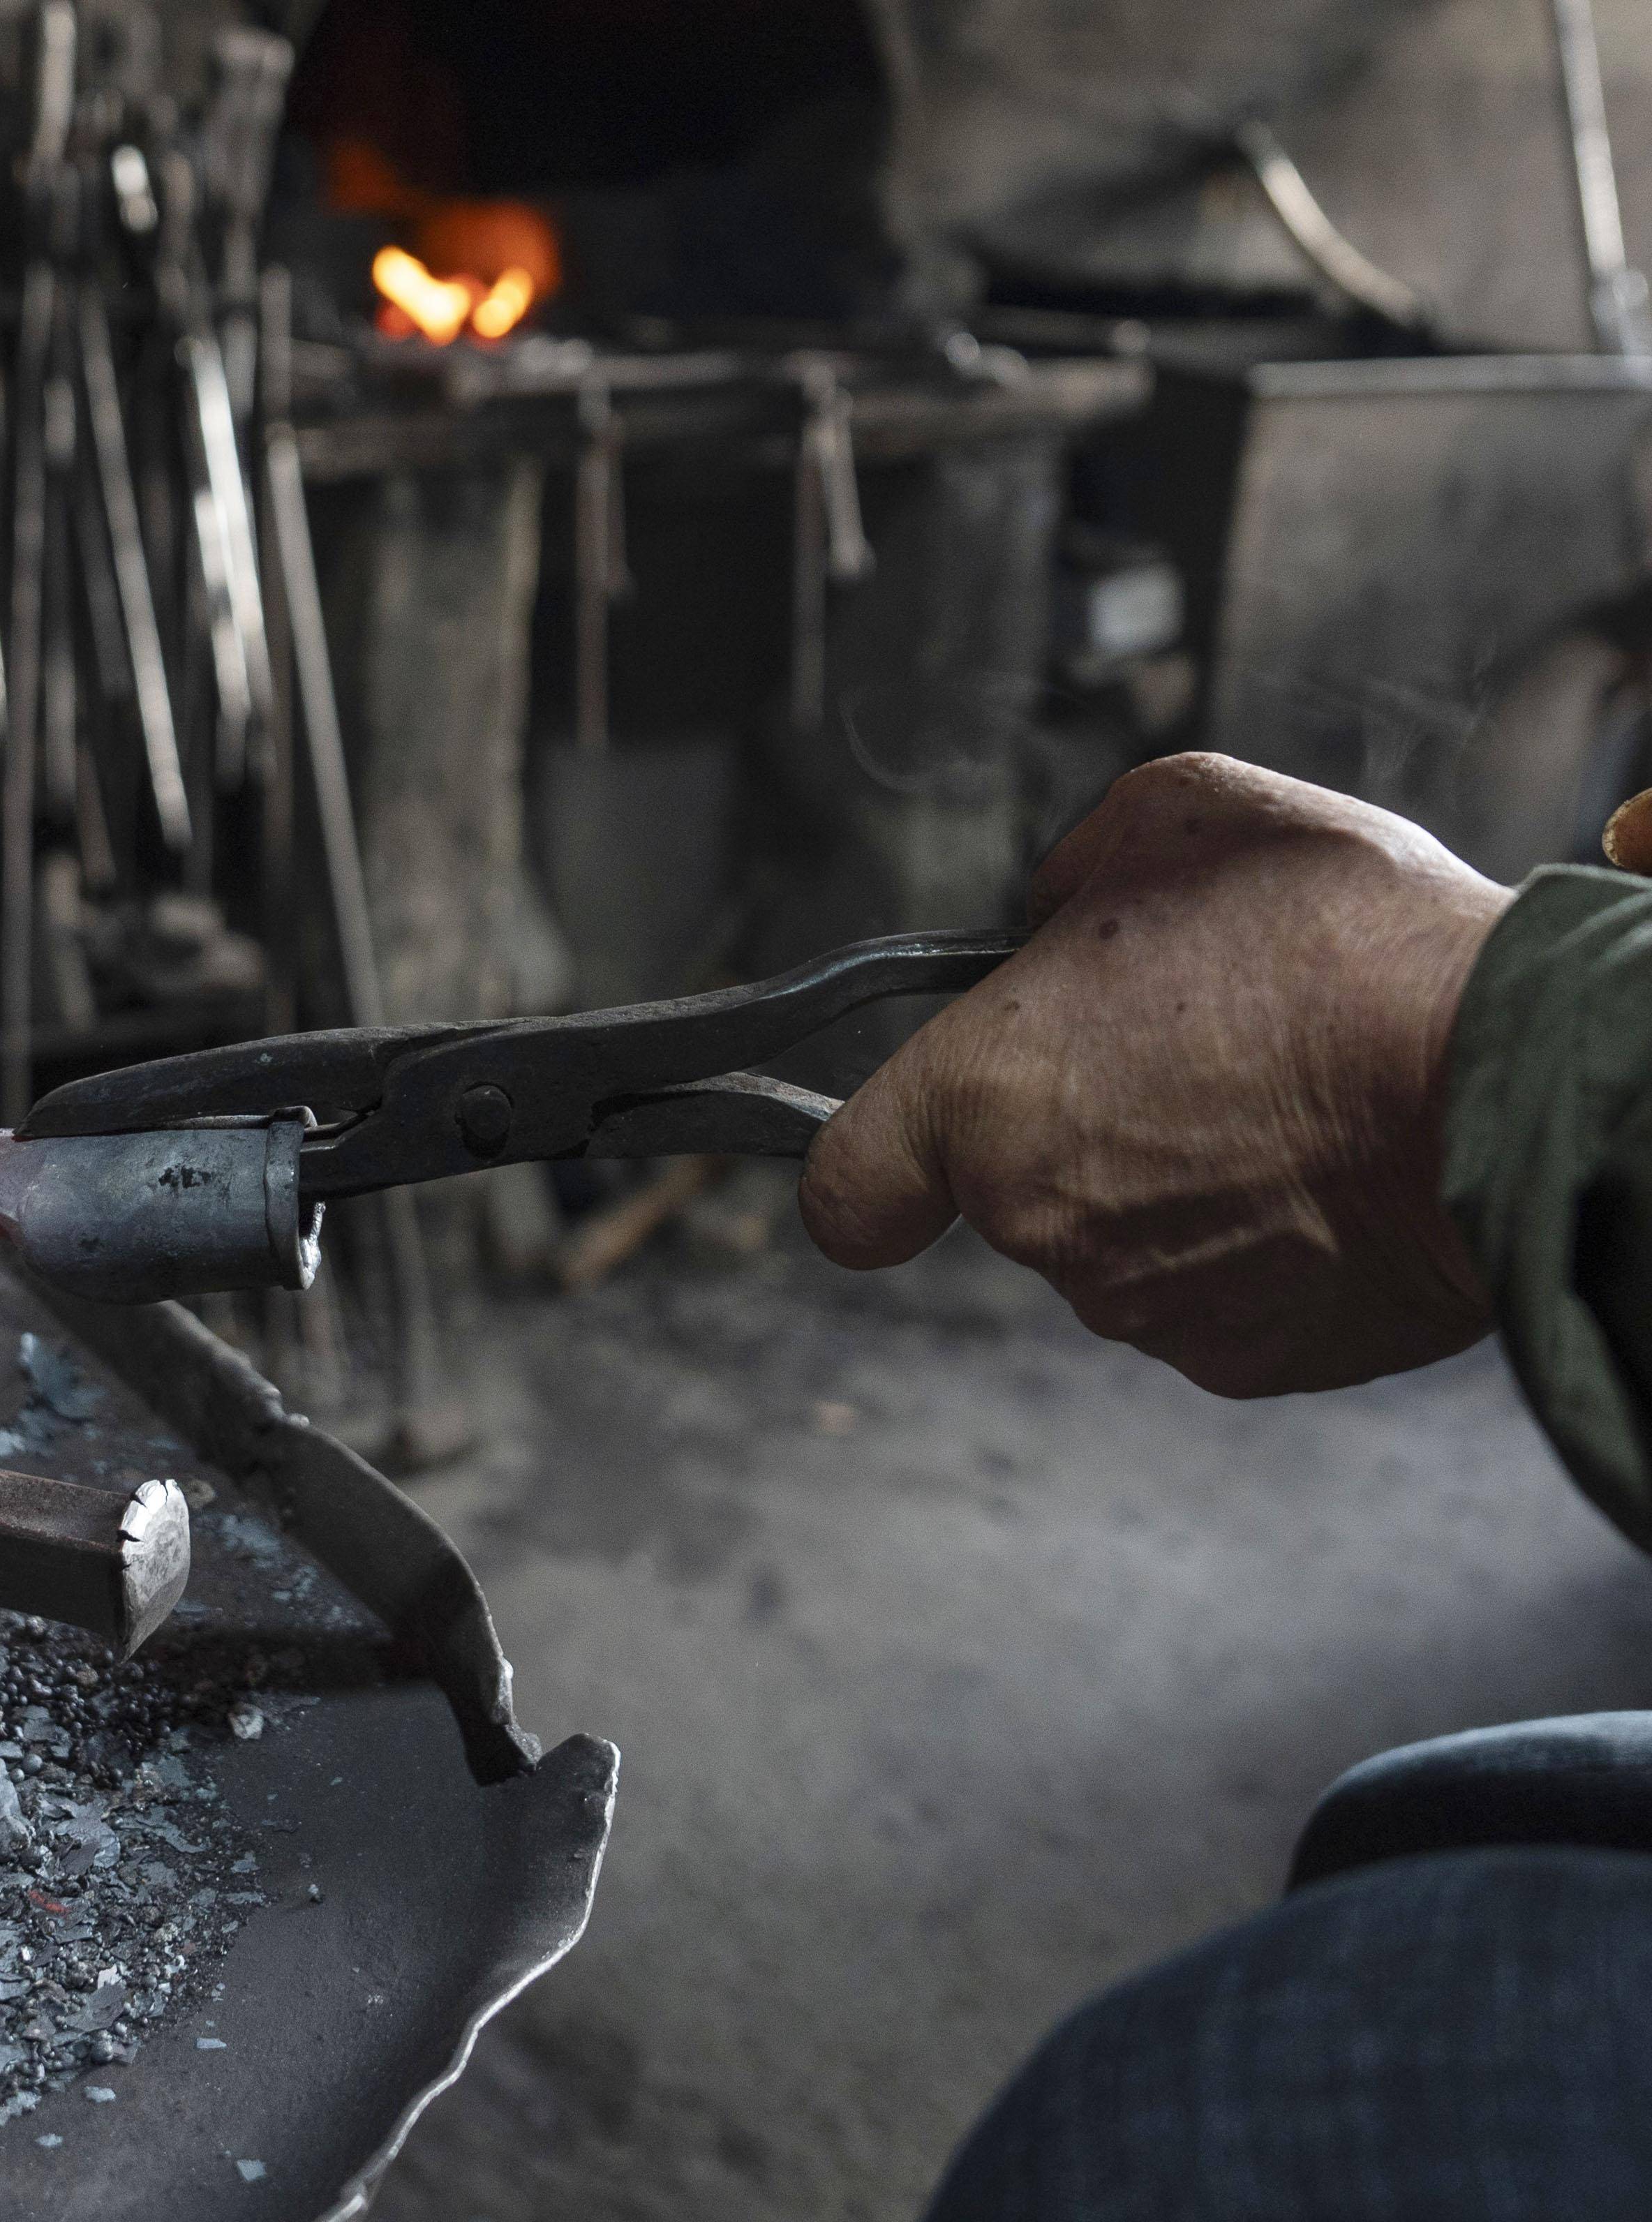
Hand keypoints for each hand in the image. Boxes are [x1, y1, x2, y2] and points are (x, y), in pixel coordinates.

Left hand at [798, 754, 1512, 1395]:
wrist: (1510, 1074)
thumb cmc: (1346, 943)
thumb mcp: (1177, 815)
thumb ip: (1074, 869)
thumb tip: (1055, 910)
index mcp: (986, 1096)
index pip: (848, 1185)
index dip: (866, 1170)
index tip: (897, 1154)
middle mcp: (1041, 1219)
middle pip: (1017, 1186)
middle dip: (1084, 1122)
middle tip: (1195, 1049)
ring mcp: (1142, 1303)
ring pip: (1123, 1240)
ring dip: (1178, 1179)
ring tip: (1286, 1097)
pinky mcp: (1244, 1358)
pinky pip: (1219, 1295)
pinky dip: (1260, 1245)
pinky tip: (1328, 1172)